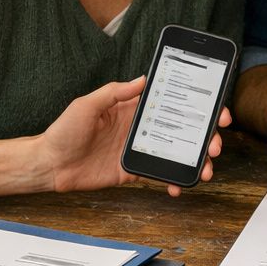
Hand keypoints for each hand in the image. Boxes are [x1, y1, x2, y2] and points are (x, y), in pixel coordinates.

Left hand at [37, 78, 230, 196]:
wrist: (50, 165)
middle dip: (206, 136)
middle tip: (215, 144)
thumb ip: (114, 92)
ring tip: (205, 169)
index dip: (198, 105)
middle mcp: (141, 128)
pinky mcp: (135, 170)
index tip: (216, 110)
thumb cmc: (64, 131)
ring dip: (196, 160)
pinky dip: (174, 181)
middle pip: (184, 129)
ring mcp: (140, 150)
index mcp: (133, 108)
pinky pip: (161, 175)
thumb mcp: (87, 105)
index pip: (172, 101)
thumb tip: (142, 79)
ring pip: (178, 153)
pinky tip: (179, 187)